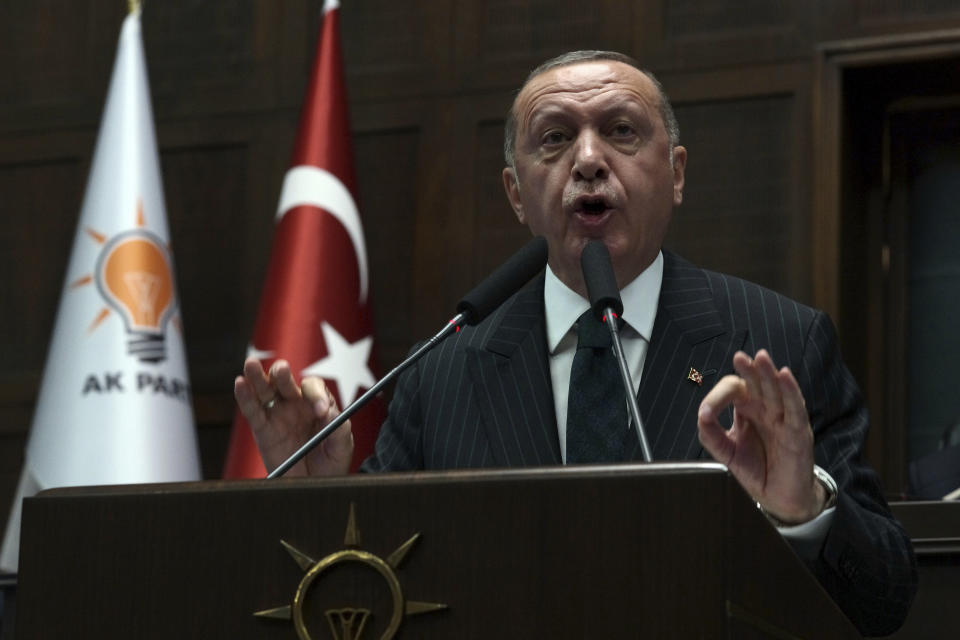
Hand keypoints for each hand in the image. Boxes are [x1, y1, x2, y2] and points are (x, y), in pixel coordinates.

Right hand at [234, 357, 352, 475]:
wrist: (315, 485)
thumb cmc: (331, 463)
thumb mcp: (342, 446)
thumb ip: (338, 428)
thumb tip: (328, 412)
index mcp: (317, 403)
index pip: (313, 388)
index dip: (315, 395)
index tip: (320, 412)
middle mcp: (296, 404)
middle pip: (286, 381)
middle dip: (282, 374)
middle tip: (282, 370)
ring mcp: (278, 415)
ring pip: (266, 390)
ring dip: (257, 376)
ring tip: (251, 365)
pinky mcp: (263, 430)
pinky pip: (252, 411)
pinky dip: (245, 397)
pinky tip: (240, 383)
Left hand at [697, 350, 825, 524]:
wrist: (778, 499)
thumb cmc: (756, 470)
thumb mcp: (726, 452)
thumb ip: (711, 434)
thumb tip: (701, 415)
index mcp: (746, 410)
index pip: (733, 391)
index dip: (718, 397)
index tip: (707, 413)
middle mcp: (765, 409)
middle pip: (757, 383)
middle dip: (749, 370)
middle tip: (740, 357)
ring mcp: (782, 418)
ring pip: (776, 390)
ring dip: (768, 374)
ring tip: (761, 358)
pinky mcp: (798, 432)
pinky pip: (796, 408)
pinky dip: (791, 391)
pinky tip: (784, 376)